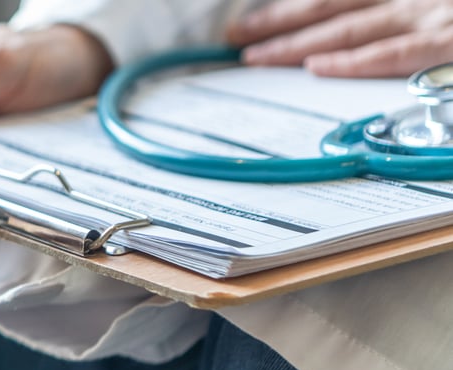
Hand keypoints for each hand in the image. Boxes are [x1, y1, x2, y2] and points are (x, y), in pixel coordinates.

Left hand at [229, 0, 452, 76]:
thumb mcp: (424, 6)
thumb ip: (383, 20)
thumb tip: (341, 36)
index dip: (288, 9)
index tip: (251, 22)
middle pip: (327, 9)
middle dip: (276, 23)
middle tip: (233, 37)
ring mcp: (425, 16)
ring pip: (347, 30)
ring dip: (296, 42)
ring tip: (255, 56)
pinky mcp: (447, 40)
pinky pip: (395, 53)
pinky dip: (355, 60)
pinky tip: (318, 68)